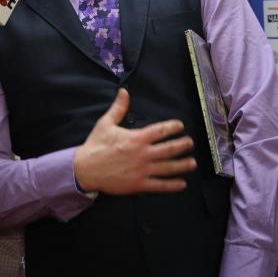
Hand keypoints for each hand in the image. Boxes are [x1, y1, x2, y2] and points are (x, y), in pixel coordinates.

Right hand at [74, 88, 195, 193]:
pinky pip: (160, 185)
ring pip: (169, 168)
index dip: (173, 127)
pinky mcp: (139, 184)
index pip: (161, 130)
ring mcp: (142, 170)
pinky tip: (182, 184)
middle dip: (182, 145)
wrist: (85, 169)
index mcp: (137, 138)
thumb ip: (118, 108)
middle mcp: (143, 154)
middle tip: (190, 143)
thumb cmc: (95, 145)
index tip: (180, 126)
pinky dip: (173, 185)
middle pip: (169, 149)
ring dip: (183, 165)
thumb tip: (124, 91)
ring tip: (192, 163)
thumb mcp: (106, 123)